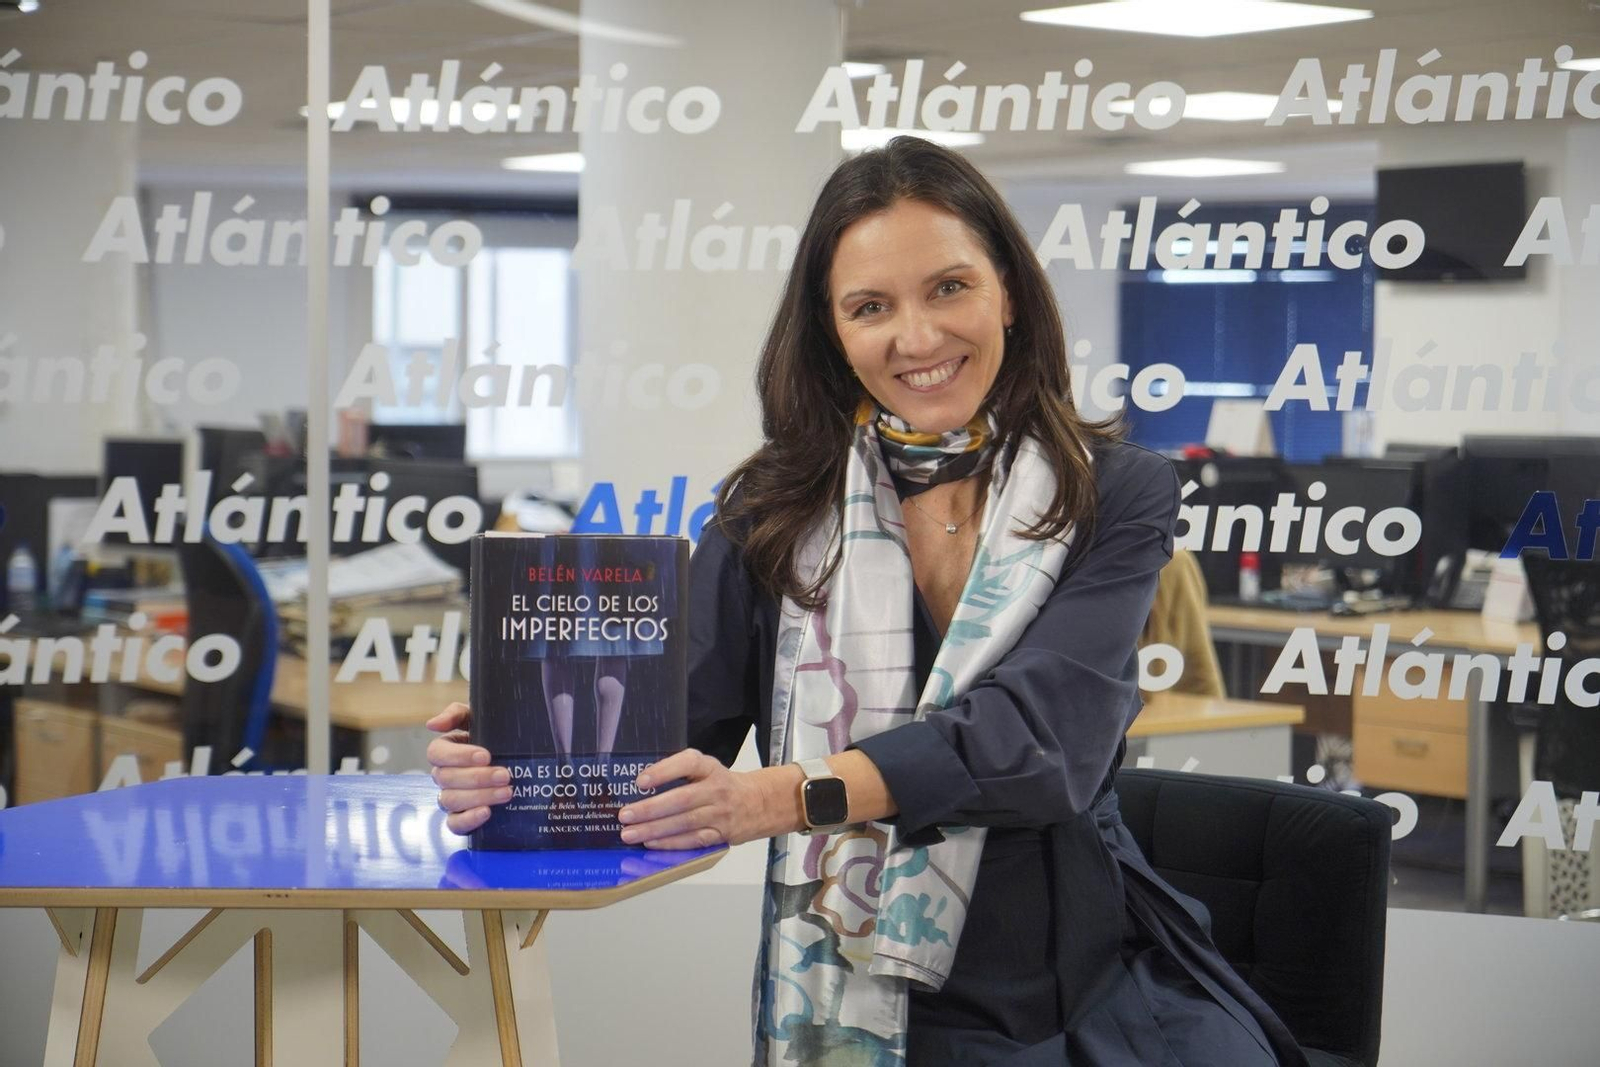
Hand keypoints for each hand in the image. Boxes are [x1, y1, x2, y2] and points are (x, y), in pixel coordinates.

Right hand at [425, 702, 510, 835]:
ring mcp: (450, 798)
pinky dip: (468, 820)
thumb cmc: (495, 735)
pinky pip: (455, 824)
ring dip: (479, 797)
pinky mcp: (461, 817)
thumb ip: (456, 714)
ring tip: (506, 792)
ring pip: (451, 801)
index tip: (486, 756)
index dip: (459, 756)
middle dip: (477, 778)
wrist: (518, 757)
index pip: (437, 754)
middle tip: (504, 775)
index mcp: (445, 751)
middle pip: (446, 779)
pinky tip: (487, 812)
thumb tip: (431, 724)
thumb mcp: (479, 718)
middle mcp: (443, 776)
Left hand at [616, 748, 802, 849]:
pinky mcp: (721, 834)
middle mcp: (717, 789)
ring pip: (685, 823)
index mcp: (710, 767)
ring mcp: (720, 813)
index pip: (688, 763)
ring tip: (630, 833)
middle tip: (625, 815)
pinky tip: (651, 843)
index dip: (664, 771)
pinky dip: (671, 843)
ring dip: (654, 829)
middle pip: (682, 799)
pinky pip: (693, 840)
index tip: (640, 781)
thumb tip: (640, 787)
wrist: (760, 802)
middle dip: (650, 809)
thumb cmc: (724, 784)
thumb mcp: (707, 769)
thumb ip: (680, 773)